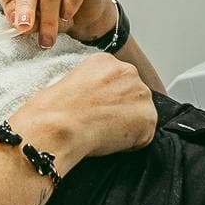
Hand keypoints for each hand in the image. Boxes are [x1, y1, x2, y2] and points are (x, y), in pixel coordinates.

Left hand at [0, 0, 117, 48]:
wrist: (87, 13)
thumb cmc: (57, 10)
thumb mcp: (37, 17)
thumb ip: (28, 18)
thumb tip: (23, 25)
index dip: (8, 2)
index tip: (13, 22)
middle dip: (25, 8)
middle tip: (26, 28)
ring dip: (49, 16)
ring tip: (49, 35)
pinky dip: (70, 3)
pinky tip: (67, 15)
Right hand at [7, 56, 156, 170]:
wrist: (59, 124)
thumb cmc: (56, 109)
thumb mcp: (71, 83)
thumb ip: (93, 87)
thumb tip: (98, 102)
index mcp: (107, 61)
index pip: (117, 81)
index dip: (106, 100)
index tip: (95, 109)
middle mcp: (129, 72)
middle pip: (132, 95)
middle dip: (120, 110)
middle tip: (99, 122)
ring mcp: (141, 94)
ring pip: (140, 115)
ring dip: (127, 126)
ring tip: (102, 131)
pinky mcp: (148, 118)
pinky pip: (143, 136)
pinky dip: (130, 144)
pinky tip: (109, 139)